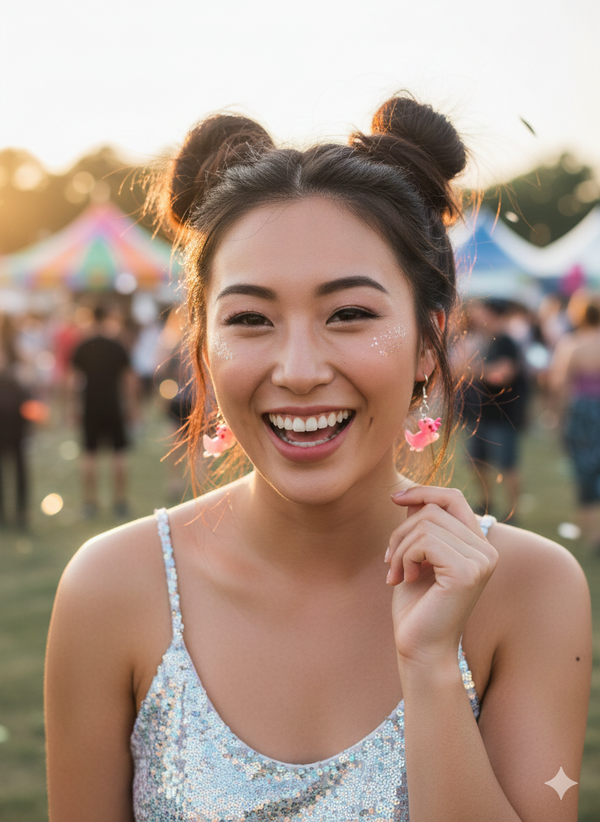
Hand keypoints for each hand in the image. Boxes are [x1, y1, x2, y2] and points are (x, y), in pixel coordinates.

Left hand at [386, 487, 497, 668]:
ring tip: (396, 574)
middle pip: (433, 509)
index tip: (395, 498)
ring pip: (426, 524)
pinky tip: (404, 579)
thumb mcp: (416, 556)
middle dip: (401, 531)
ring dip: (399, 547)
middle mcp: (487, 551)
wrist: (420, 648)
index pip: (453, 498)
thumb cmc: (416, 606)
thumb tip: (413, 496)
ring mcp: (480, 561)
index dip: (424, 491)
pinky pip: (425, 541)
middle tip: (390, 561)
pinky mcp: (467, 572)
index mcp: (478, 545)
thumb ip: (420, 527)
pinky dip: (405, 557)